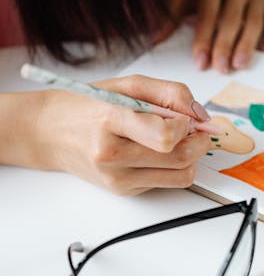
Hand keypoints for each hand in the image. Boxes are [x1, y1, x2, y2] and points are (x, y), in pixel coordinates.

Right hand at [35, 75, 210, 195]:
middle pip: (180, 159)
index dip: (187, 126)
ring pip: (180, 176)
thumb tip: (200, 115)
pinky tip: (156, 151)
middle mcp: (113, 156)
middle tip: (195, 129)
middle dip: (199, 142)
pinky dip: (172, 166)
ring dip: (190, 157)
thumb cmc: (88, 104)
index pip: (166, 136)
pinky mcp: (124, 191)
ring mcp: (118, 179)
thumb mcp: (129, 85)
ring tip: (178, 140)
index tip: (187, 117)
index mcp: (111, 122)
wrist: (50, 132)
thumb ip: (171, 94)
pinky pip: (167, 182)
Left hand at [168, 0, 263, 72]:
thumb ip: (170, 19)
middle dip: (225, 47)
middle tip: (220, 69)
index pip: (208, 15)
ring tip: (239, 65)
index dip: (204, 41)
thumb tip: (155, 41)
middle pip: (232, 20)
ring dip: (247, 46)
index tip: (200, 63)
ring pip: (254, 22)